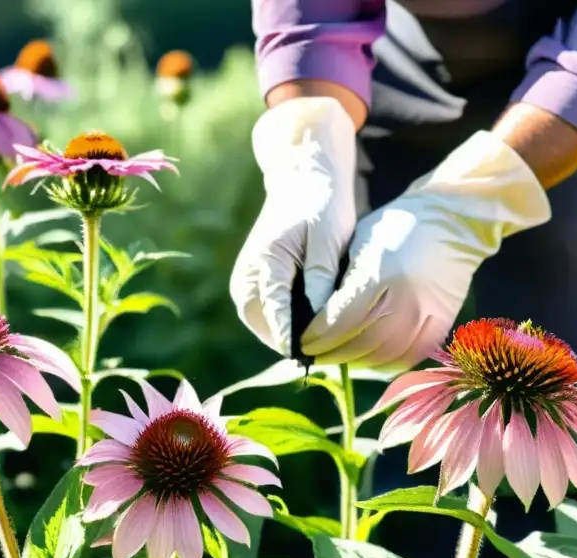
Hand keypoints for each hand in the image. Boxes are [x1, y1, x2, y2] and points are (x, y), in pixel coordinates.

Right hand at [230, 97, 356, 355]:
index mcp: (265, 263)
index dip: (298, 341)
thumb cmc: (320, 204)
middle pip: (267, 328)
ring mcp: (246, 283)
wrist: (300, 180)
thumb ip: (321, 277)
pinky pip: (267, 316)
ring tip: (326, 343)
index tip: (320, 359)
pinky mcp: (252, 285)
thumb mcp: (329, 237)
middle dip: (295, 343)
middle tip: (331, 355)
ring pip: (265, 327)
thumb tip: (318, 319)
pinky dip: (287, 325)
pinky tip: (315, 325)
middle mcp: (248, 278)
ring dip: (290, 337)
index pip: (277, 315)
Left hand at [300, 130, 551, 369]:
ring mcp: (425, 316)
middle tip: (315, 355)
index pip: (339, 321)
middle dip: (332, 353)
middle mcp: (403, 301)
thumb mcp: (360, 244)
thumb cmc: (399, 225)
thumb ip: (341, 282)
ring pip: (383, 356)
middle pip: (359, 344)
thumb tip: (318, 317)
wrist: (453, 219)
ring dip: (355, 362)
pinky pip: (409, 357)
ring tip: (338, 358)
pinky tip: (369, 359)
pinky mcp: (442, 324)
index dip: (318, 337)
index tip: (303, 342)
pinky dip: (385, 364)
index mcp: (379, 276)